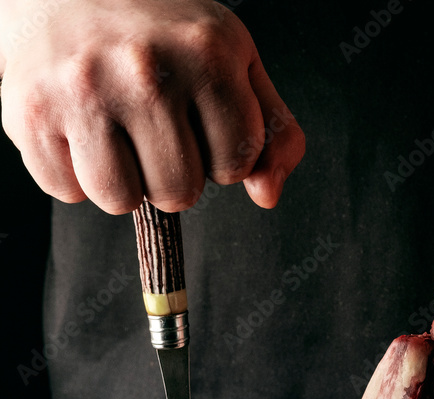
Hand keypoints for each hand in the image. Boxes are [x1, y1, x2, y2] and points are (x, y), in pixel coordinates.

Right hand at [0, 0, 304, 212]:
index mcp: (206, 54)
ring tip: (113, 128)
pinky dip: (73, 173)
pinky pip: (67, 192)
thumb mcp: (232, 61)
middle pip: (178, 193)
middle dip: (170, 172)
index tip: (199, 119)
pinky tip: (76, 127)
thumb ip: (271, 131)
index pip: (236, 164)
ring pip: (120, 201)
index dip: (220, 153)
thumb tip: (267, 195)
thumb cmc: (159, 30)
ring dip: (121, 180)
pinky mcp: (30, 112)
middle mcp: (144, 70)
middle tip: (150, 124)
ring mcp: (82, 91)